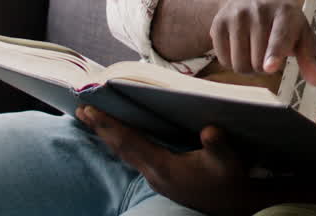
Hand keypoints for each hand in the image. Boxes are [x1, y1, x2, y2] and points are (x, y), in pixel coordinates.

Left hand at [77, 106, 257, 215]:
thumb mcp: (228, 162)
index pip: (129, 142)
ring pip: (125, 154)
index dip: (109, 125)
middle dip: (101, 129)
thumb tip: (210, 130)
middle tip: (81, 110)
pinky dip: (122, 143)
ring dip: (108, 136)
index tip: (90, 110)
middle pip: (120, 148)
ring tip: (94, 121)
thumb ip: (218, 146)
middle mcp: (154, 174)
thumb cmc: (231, 181)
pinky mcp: (161, 179)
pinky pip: (133, 157)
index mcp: (163, 167)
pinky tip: (121, 137)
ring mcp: (156, 178)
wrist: (235, 206)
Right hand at [210, 0, 315, 85]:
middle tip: (269, 56)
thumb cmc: (284, 21)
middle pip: (258, 62)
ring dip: (248, 67)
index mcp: (285, 12)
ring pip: (239, 64)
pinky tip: (240, 47)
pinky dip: (232, 61)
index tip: (270, 66)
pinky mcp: (218, 23)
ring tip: (255, 52)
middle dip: (264, 68)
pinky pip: (223, 60)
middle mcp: (259, 10)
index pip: (279, 37)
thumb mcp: (302, 34)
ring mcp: (236, 15)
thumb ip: (309, 58)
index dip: (274, 53)